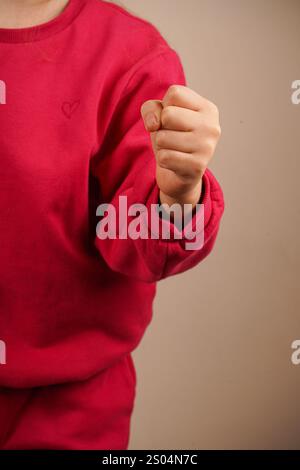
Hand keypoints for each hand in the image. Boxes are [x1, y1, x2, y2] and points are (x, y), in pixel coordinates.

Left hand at [141, 85, 220, 208]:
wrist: (181, 175)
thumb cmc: (172, 138)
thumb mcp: (160, 116)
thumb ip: (151, 108)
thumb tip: (153, 124)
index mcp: (207, 108)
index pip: (174, 93)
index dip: (164, 107)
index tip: (173, 120)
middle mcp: (211, 126)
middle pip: (167, 115)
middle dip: (161, 128)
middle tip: (172, 137)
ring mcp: (207, 147)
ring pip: (162, 137)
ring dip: (161, 146)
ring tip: (173, 150)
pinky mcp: (197, 166)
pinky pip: (164, 157)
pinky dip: (162, 160)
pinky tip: (174, 162)